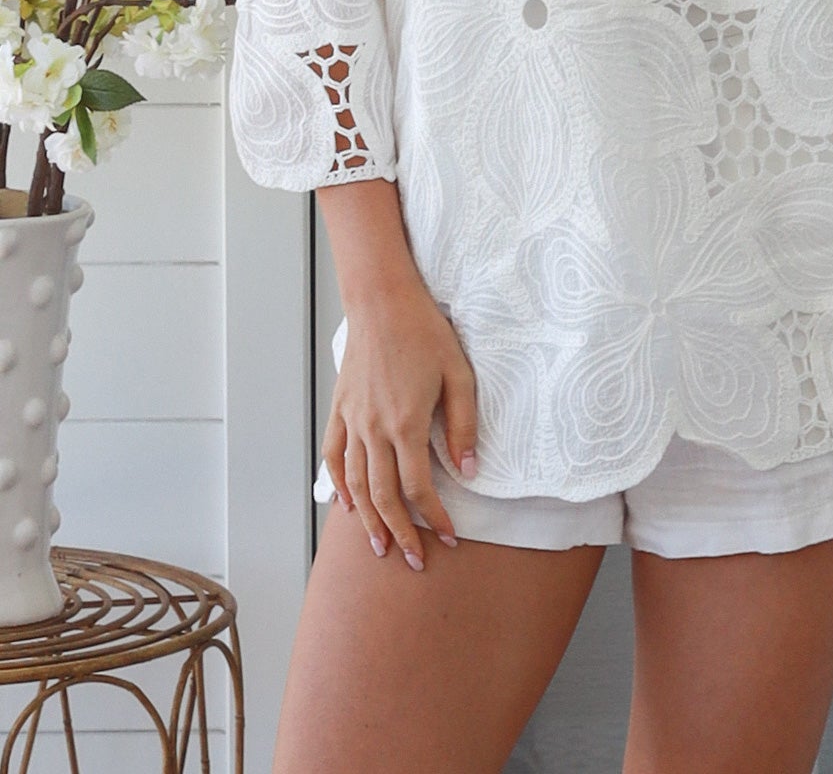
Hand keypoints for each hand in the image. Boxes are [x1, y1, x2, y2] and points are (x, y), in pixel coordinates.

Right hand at [320, 285, 478, 570]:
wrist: (383, 300)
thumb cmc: (425, 332)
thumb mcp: (458, 374)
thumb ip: (463, 425)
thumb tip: (468, 471)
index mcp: (406, 424)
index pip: (418, 488)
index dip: (434, 519)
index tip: (448, 538)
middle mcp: (374, 429)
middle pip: (384, 497)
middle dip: (400, 533)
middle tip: (413, 562)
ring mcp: (352, 420)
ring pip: (355, 484)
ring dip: (367, 520)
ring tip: (379, 547)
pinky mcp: (340, 408)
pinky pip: (334, 456)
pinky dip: (338, 484)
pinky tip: (346, 504)